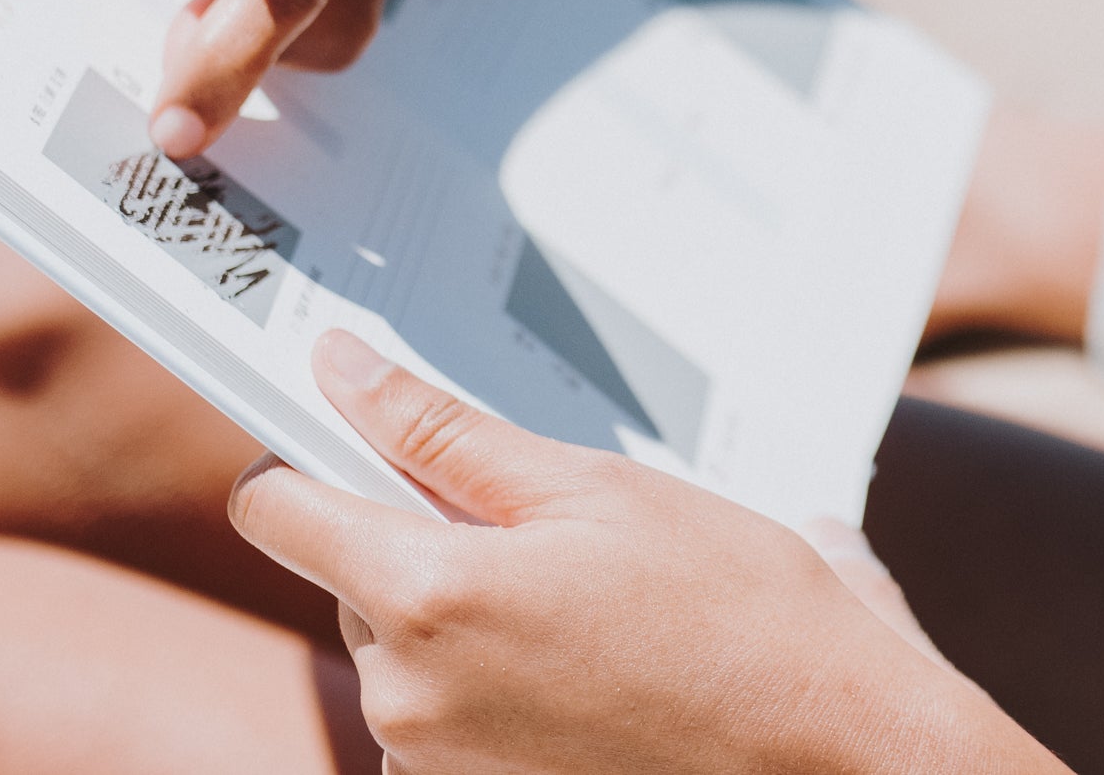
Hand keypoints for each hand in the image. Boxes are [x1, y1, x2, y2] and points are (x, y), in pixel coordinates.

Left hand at [228, 334, 1058, 774]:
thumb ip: (444, 434)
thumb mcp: (596, 490)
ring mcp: (429, 767)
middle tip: (555, 536)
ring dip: (467, 621)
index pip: (277, 508)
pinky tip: (588, 679)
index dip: (309, 457)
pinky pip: (440, 721)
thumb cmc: (733, 609)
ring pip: (402, 650)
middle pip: (352, 577)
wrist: (826, 748)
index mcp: (428, 596)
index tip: (353, 436)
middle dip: (429, 543)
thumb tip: (339, 370)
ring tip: (590, 617)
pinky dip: (492, 690)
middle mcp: (404, 698)